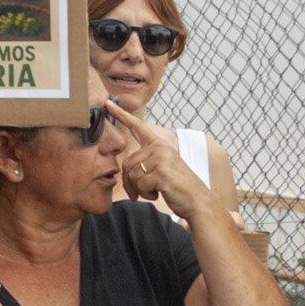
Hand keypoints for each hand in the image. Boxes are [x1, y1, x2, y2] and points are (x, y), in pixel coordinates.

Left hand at [104, 99, 208, 216]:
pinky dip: (146, 194)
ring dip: (140, 189)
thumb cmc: (176, 188)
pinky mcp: (162, 172)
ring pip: (132, 175)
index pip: (137, 126)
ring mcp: (162, 158)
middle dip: (131, 182)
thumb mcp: (161, 169)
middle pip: (127, 164)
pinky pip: (140, 185)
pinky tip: (160, 193)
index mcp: (159, 145)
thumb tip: (123, 167)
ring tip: (156, 190)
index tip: (107, 103)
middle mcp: (160, 148)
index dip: (121, 115)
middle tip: (144, 191)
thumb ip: (145, 162)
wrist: (197, 202)